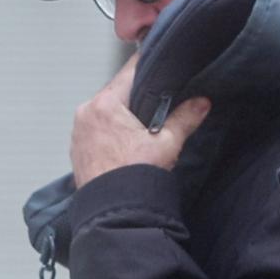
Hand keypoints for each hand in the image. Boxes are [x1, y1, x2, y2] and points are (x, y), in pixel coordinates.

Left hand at [70, 53, 211, 187]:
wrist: (114, 214)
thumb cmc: (133, 179)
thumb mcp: (166, 144)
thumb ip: (185, 118)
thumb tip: (201, 103)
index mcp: (105, 104)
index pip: (130, 72)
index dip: (149, 67)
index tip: (161, 64)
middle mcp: (86, 113)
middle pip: (117, 93)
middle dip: (137, 99)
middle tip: (157, 108)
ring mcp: (78, 132)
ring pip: (106, 112)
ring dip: (123, 117)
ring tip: (142, 132)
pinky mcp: (78, 149)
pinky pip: (97, 131)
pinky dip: (111, 133)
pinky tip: (126, 147)